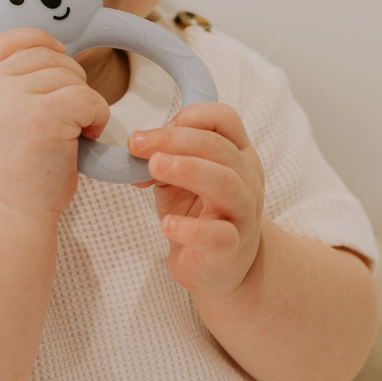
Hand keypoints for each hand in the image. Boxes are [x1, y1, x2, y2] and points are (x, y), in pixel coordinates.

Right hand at [0, 28, 109, 221]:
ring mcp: (12, 99)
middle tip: (67, 117)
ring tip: (71, 132)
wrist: (5, 216)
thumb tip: (55, 49)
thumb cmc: (10, 174)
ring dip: (83, 101)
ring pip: (71, 75)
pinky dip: (97, 117)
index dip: (41, 41)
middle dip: (69, 81)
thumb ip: (9, 85)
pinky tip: (85, 138)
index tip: (60, 55)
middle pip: (48, 55)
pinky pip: (89, 97)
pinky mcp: (42, 116)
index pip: (9, 38)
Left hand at [127, 104, 263, 297]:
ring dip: (188, 169)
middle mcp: (247, 178)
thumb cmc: (199, 210)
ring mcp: (243, 213)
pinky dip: (191, 229)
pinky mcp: (231, 247)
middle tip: (138, 143)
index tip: (157, 129)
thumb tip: (134, 151)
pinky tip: (167, 224)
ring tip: (154, 166)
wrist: (220, 264)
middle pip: (218, 147)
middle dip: (174, 140)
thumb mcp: (179, 177)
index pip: (225, 119)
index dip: (192, 116)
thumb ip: (161, 158)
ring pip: (225, 183)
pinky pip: (217, 235)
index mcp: (237, 153)